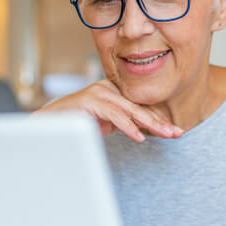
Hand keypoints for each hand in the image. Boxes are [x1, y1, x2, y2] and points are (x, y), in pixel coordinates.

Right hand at [33, 80, 182, 142]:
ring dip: (150, 124)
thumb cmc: (77, 122)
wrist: (49, 122)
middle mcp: (108, 88)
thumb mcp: (106, 123)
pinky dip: (128, 127)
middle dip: (160, 122)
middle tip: (176, 133)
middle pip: (139, 107)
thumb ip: (123, 122)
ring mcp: (99, 92)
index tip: (175, 132)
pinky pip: (114, 115)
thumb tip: (144, 129)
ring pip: (131, 110)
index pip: (140, 107)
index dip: (158, 120)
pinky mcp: (91, 101)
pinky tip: (139, 137)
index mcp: (113, 91)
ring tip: (165, 135)